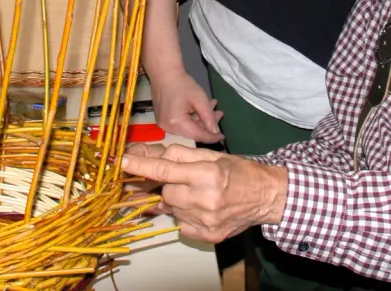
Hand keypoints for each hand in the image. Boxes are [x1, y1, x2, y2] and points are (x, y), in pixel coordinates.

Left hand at [121, 145, 286, 243]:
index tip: (124, 162)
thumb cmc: (240, 172)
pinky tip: (203, 208)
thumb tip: (148, 153)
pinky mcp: (208, 236)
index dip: (142, 166)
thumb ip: (179, 155)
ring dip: (179, 200)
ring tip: (199, 195)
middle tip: (188, 180)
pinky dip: (186, 216)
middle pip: (167, 192)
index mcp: (208, 174)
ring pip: (173, 209)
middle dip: (171, 185)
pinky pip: (182, 225)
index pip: (165, 170)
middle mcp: (206, 199)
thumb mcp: (212, 156)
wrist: (267, 196)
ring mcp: (207, 221)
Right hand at [150, 68, 224, 142]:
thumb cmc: (182, 84)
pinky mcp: (164, 120)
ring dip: (201, 118)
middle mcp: (168, 128)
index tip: (223, 136)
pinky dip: (192, 117)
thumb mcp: (199, 99)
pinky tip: (201, 108)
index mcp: (176, 123)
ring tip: (213, 106)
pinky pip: (182, 124)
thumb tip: (216, 133)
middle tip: (220, 113)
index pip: (198, 135)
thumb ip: (208, 117)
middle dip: (207, 124)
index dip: (212, 137)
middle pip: (193, 132)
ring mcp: (164, 125)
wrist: (164, 73)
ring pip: (188, 128)